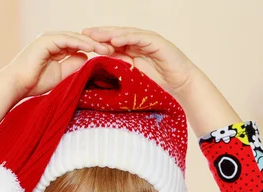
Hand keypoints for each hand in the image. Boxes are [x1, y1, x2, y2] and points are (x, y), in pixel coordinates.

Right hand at [8, 31, 113, 97]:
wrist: (17, 84)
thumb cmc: (36, 83)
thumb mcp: (62, 75)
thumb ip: (74, 66)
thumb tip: (87, 59)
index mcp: (58, 48)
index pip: (81, 46)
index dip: (96, 50)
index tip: (111, 57)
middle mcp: (55, 40)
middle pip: (81, 40)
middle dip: (97, 44)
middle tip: (114, 50)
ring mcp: (50, 38)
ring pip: (76, 38)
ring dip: (92, 43)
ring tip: (106, 49)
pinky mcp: (46, 40)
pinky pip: (66, 40)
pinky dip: (80, 43)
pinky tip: (92, 48)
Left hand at [83, 26, 240, 136]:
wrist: (181, 86)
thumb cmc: (159, 85)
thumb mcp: (133, 79)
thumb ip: (120, 72)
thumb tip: (100, 74)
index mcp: (131, 50)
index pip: (111, 43)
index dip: (97, 43)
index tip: (80, 45)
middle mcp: (137, 42)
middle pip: (115, 35)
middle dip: (98, 34)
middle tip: (83, 34)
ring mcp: (146, 40)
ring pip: (124, 33)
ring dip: (109, 33)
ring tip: (94, 35)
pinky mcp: (155, 41)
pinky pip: (138, 37)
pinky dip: (126, 37)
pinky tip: (114, 40)